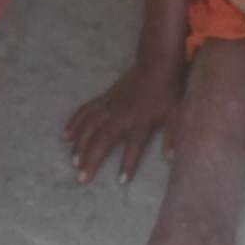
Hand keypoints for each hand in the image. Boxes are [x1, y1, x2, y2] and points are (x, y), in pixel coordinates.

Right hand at [65, 60, 185, 185]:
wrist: (156, 64)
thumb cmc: (168, 91)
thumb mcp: (177, 114)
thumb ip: (173, 136)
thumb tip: (171, 157)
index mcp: (142, 122)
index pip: (135, 147)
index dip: (128, 164)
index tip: (121, 181)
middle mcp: (122, 116)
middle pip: (103, 140)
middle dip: (91, 160)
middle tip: (81, 179)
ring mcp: (110, 106)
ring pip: (90, 127)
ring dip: (80, 145)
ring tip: (73, 161)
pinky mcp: (103, 98)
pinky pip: (85, 111)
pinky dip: (75, 122)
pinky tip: (66, 135)